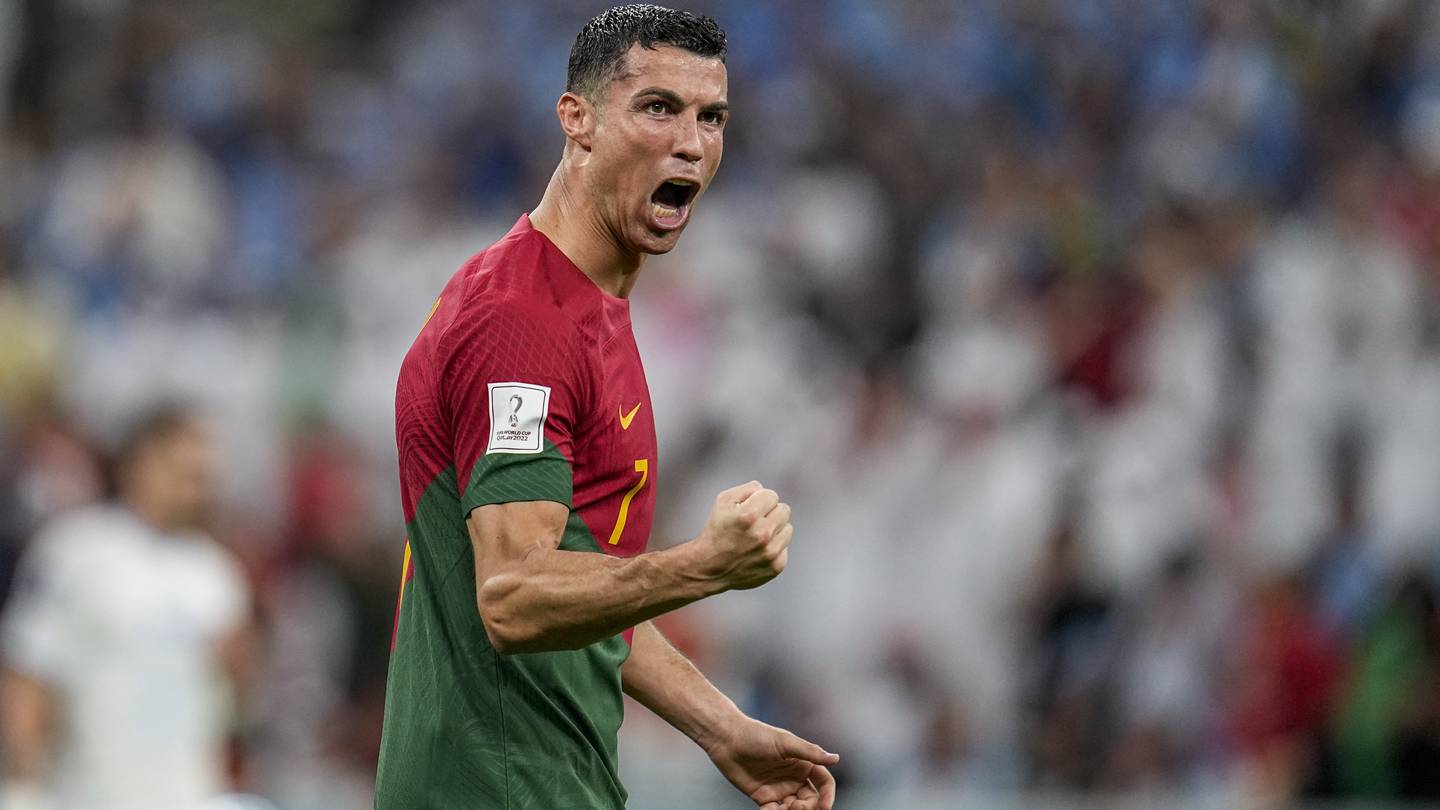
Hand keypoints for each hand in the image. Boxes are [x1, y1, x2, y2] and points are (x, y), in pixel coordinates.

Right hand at [689, 481, 793, 591]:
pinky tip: (757, 552)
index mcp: (749, 515)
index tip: (749, 509)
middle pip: (784, 510)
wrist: (709, 569)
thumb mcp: (723, 502)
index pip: (772, 495)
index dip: (759, 500)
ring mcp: (770, 553)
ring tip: (756, 537)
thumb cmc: (716, 531)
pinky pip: (785, 548)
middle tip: (754, 522)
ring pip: (788, 529)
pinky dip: (773, 548)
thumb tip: (764, 490)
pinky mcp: (776, 567)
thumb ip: (747, 489)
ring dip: (774, 530)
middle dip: (770, 513)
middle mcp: (762, 534)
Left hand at [705, 716, 837, 809]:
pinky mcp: (763, 797)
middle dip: (808, 808)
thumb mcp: (785, 743)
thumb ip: (810, 753)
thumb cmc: (756, 736)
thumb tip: (836, 758)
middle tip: (795, 806)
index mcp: (803, 763)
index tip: (824, 807)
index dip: (828, 796)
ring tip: (780, 809)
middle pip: (811, 800)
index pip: (824, 783)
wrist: (726, 740)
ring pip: (795, 809)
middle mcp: (794, 777)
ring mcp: (779, 788)